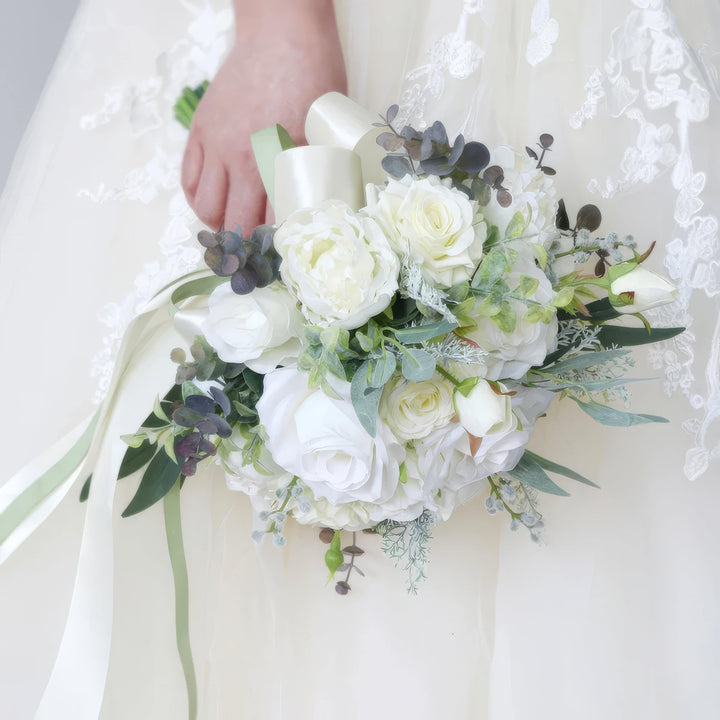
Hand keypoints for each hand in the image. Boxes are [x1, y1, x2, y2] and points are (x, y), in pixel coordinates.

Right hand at [181, 1, 346, 231]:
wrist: (281, 32)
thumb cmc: (315, 78)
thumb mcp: (330, 129)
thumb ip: (322, 173)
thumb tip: (321, 212)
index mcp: (279, 162)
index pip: (272, 226)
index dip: (279, 246)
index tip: (285, 253)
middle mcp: (241, 159)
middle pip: (234, 224)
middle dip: (248, 244)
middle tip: (260, 248)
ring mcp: (215, 145)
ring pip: (205, 207)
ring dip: (220, 223)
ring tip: (237, 224)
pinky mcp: (200, 131)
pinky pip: (188, 179)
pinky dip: (198, 198)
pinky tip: (215, 200)